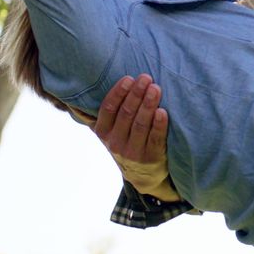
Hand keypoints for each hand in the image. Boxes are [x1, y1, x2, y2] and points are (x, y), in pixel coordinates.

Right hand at [93, 74, 177, 200]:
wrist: (142, 175)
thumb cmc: (126, 142)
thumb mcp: (110, 132)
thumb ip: (103, 115)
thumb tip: (91, 91)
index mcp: (104, 132)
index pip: (108, 109)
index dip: (118, 93)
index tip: (128, 78)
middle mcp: (116, 143)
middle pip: (126, 114)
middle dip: (136, 94)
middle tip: (146, 78)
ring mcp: (133, 152)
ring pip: (140, 124)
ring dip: (148, 104)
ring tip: (155, 89)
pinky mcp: (151, 158)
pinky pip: (155, 139)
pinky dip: (159, 125)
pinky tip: (162, 112)